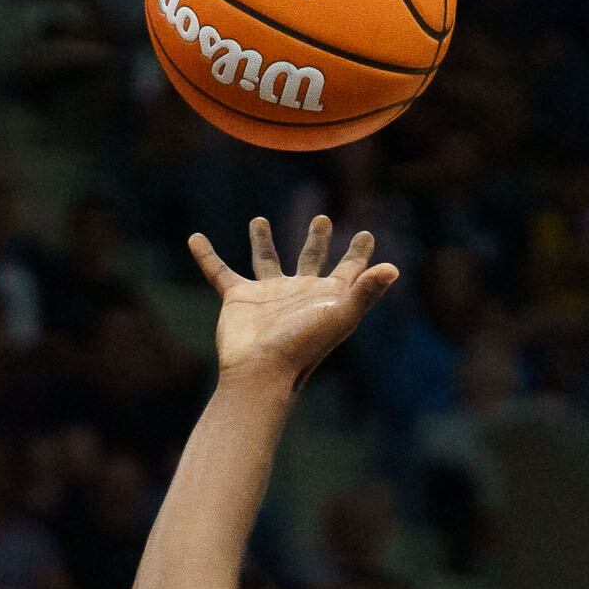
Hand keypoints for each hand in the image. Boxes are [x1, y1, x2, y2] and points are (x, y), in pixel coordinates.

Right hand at [191, 215, 398, 388]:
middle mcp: (298, 293)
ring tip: (259, 219)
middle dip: (316, 239)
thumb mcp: (341, 316)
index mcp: (326, 296)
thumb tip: (393, 268)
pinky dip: (207, 256)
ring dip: (261, 240)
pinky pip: (220, 272)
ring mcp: (267, 295)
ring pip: (265, 260)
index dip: (358, 253)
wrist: (260, 370)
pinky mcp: (238, 298)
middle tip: (321, 218)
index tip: (366, 234)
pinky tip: (195, 239)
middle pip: (310, 259)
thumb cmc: (303, 347)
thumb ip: (366, 291)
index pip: (348, 269)